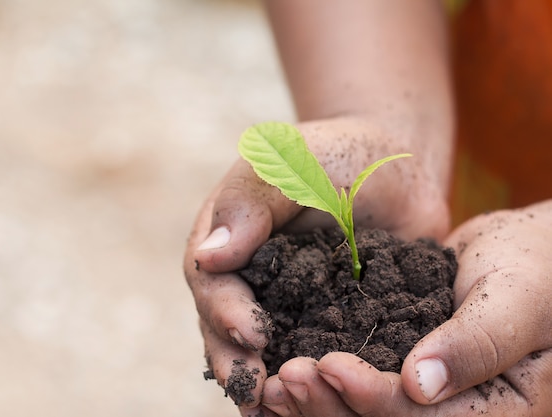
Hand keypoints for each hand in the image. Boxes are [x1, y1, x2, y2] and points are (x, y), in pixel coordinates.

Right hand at [183, 117, 449, 413]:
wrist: (395, 170)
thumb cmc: (339, 154)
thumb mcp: (294, 161)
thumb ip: (251, 200)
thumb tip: (210, 256)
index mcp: (227, 238)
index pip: (212, 281)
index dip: (226, 311)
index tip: (253, 333)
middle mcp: (248, 277)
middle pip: (226, 326)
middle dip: (237, 360)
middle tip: (256, 394)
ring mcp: (284, 302)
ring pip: (261, 348)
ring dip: (265, 380)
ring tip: (273, 412)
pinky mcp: (323, 319)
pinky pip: (307, 352)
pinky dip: (306, 377)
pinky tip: (313, 403)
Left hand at [255, 200, 551, 416]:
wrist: (528, 254)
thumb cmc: (537, 269)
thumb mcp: (517, 300)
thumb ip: (477, 343)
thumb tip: (420, 384)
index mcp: (500, 412)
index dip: (374, 401)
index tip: (329, 366)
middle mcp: (459, 413)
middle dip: (332, 409)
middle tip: (286, 379)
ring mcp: (430, 397)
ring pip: (367, 416)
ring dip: (319, 404)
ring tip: (277, 382)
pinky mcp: (404, 372)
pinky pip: (364, 388)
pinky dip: (326, 386)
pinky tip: (289, 372)